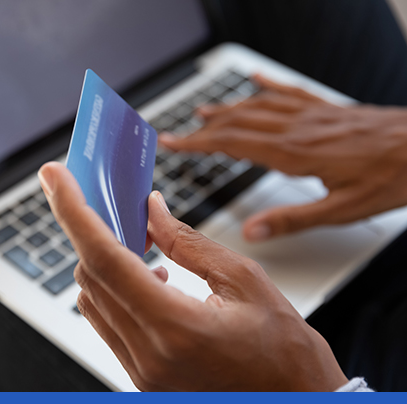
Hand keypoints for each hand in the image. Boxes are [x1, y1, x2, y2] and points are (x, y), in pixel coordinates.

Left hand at [38, 162, 347, 390]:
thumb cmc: (285, 354)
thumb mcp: (245, 282)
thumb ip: (188, 243)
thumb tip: (152, 212)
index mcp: (176, 329)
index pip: (105, 259)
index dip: (74, 211)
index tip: (56, 178)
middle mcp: (149, 356)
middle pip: (92, 275)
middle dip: (86, 227)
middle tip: (96, 196)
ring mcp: (143, 371)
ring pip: (93, 299)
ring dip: (100, 258)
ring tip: (129, 234)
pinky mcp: (144, 376)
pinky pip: (109, 323)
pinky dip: (115, 288)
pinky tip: (144, 274)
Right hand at [159, 76, 406, 241]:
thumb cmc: (390, 177)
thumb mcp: (340, 211)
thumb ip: (292, 220)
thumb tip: (252, 232)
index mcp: (294, 153)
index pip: (232, 143)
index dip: (198, 142)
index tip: (173, 141)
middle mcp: (297, 128)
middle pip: (238, 122)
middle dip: (203, 127)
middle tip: (179, 131)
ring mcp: (311, 114)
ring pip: (258, 105)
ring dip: (228, 108)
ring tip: (205, 111)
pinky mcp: (326, 109)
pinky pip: (289, 91)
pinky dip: (267, 85)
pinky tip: (255, 81)